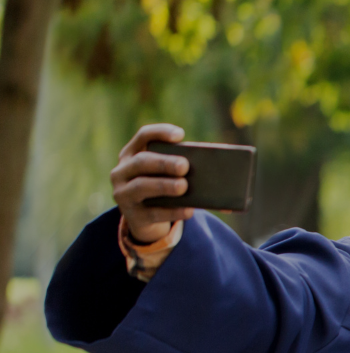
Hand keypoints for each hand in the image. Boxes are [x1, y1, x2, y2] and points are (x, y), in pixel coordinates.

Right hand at [111, 123, 192, 242]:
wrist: (146, 220)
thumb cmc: (162, 190)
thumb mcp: (167, 176)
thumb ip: (184, 170)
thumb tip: (223, 178)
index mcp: (132, 154)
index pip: (143, 136)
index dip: (160, 132)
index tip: (180, 135)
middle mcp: (123, 171)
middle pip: (141, 161)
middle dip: (163, 162)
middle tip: (184, 166)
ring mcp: (124, 194)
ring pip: (141, 186)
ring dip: (164, 185)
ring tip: (183, 186)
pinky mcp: (134, 216)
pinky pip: (153, 213)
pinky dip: (173, 211)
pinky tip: (188, 210)